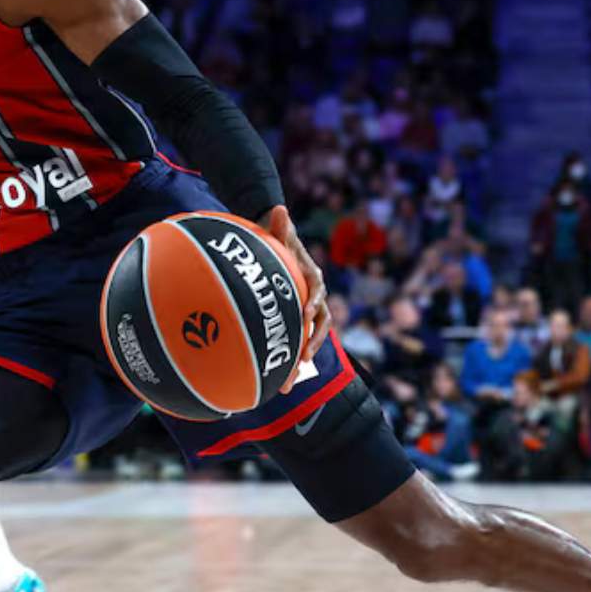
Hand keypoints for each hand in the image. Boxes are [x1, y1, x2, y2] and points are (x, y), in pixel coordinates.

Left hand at [263, 204, 327, 391]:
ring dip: (298, 361)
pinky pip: (292, 344)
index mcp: (312, 279)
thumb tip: (280, 208)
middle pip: (317, 325)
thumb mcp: (278, 231)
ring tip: (286, 382)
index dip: (314, 303)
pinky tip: (273, 383)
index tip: (307, 313)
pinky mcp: (292, 323)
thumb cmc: (276, 240)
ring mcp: (304, 313)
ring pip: (306, 340)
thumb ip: (279, 224)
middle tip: (302, 358)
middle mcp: (313, 299)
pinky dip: (285, 362)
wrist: (274, 248)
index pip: (317, 293)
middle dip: (311, 343)